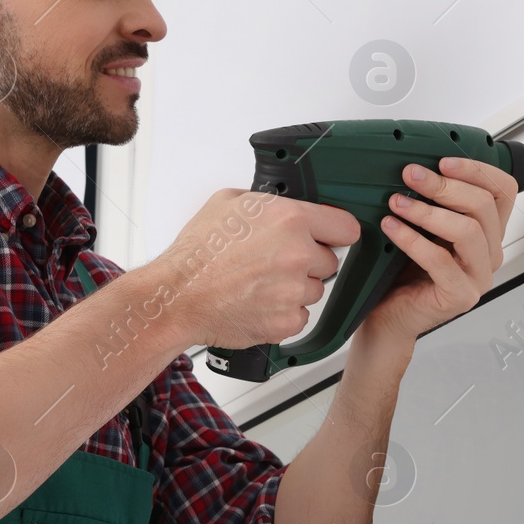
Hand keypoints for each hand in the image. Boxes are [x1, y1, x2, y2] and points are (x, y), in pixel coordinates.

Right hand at [153, 188, 360, 349]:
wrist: (177, 297)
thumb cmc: (197, 254)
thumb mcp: (228, 202)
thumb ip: (265, 202)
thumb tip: (279, 206)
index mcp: (289, 219)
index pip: (345, 227)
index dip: (336, 232)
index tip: (331, 237)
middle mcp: (297, 254)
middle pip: (329, 261)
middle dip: (307, 261)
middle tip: (274, 262)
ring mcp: (294, 291)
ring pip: (314, 290)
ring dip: (295, 288)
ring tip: (259, 283)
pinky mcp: (286, 321)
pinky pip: (300, 316)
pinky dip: (283, 313)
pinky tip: (258, 302)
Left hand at [362, 157, 517, 344]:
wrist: (389, 316)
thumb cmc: (403, 272)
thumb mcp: (422, 227)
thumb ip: (431, 201)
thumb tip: (416, 165)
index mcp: (487, 231)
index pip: (503, 191)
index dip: (477, 170)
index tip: (442, 161)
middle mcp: (489, 253)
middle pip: (484, 206)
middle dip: (445, 185)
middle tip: (411, 175)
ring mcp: (478, 276)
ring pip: (467, 231)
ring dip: (427, 211)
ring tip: (397, 202)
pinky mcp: (460, 295)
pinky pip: (440, 260)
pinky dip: (412, 239)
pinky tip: (392, 227)